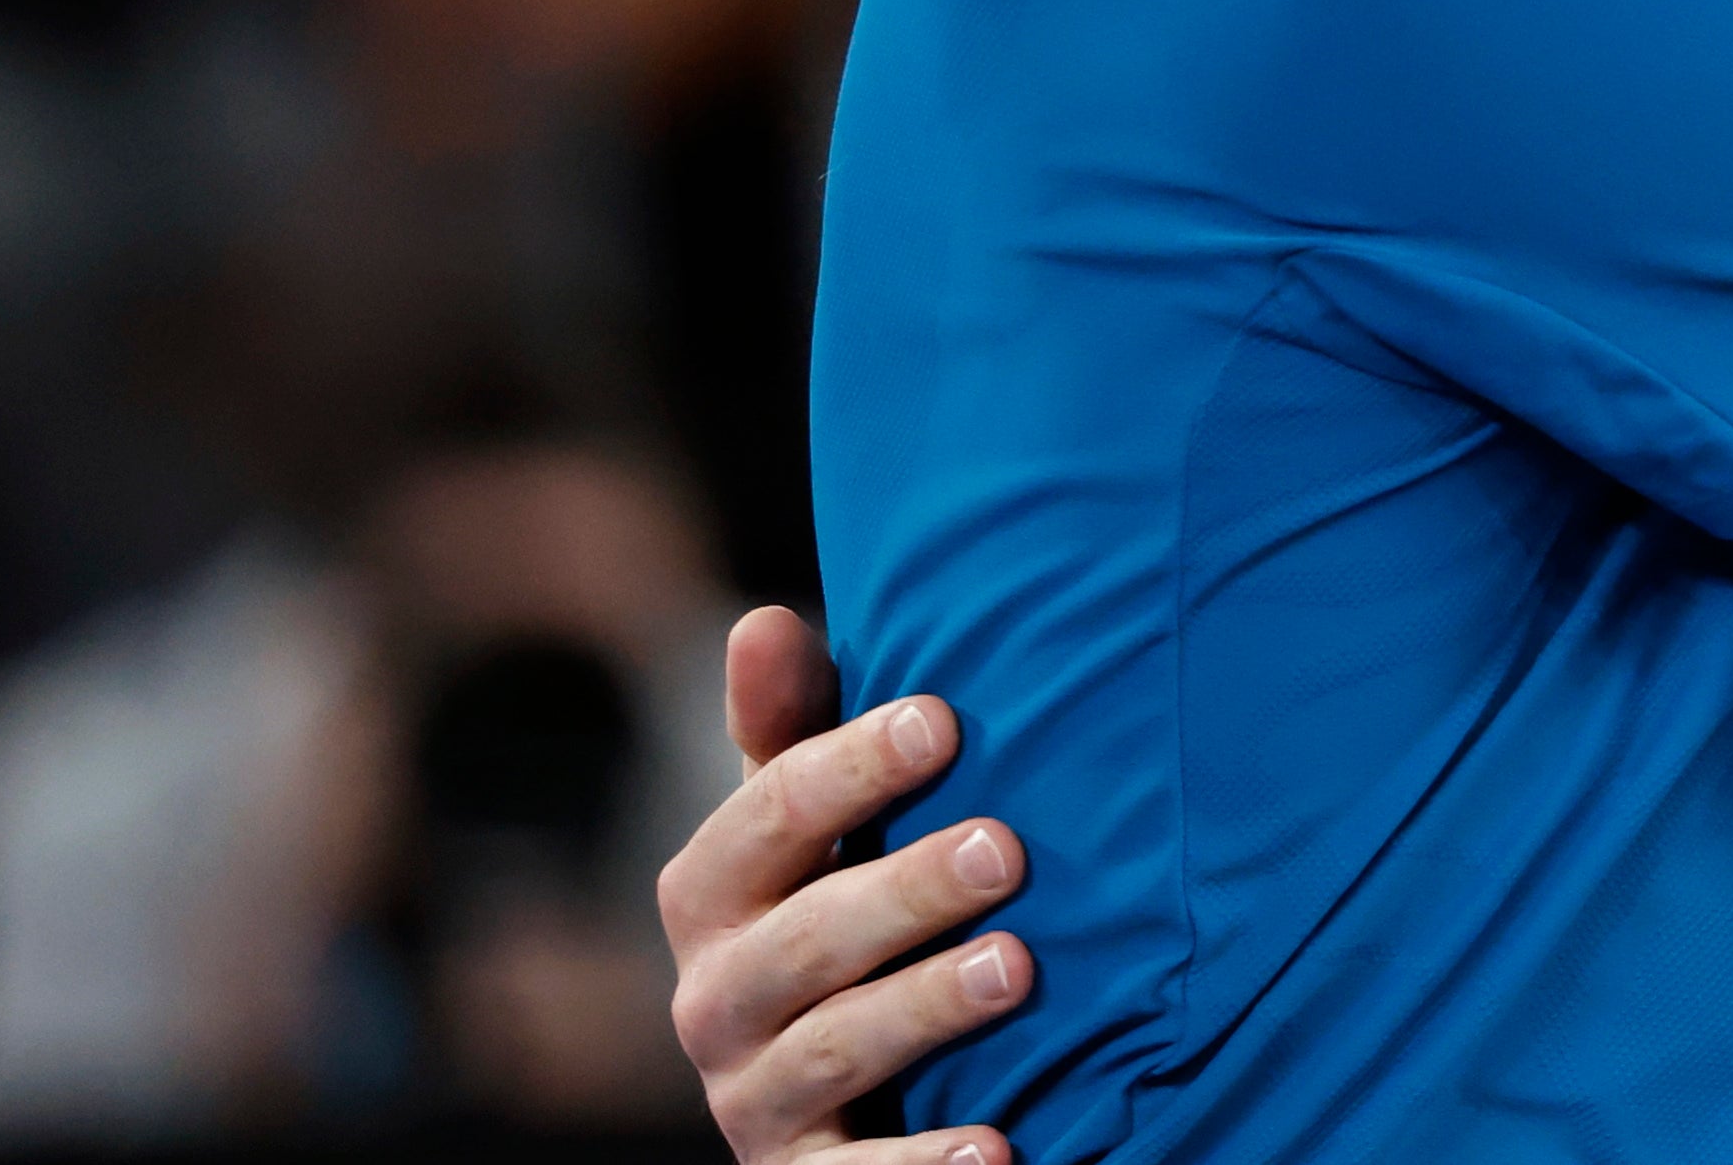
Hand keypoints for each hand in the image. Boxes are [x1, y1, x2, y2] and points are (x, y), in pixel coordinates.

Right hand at [659, 606, 1029, 1164]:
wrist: (825, 1089)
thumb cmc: (834, 909)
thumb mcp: (807, 827)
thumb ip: (789, 730)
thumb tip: (763, 620)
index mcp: (711, 897)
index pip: (763, 820)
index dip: (846, 768)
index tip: (943, 720)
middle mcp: (715, 1000)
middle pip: (802, 942)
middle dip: (901, 891)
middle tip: (1007, 847)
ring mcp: (753, 1099)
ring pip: (831, 1052)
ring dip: (925, 1008)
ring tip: (1021, 968)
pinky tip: (998, 1150)